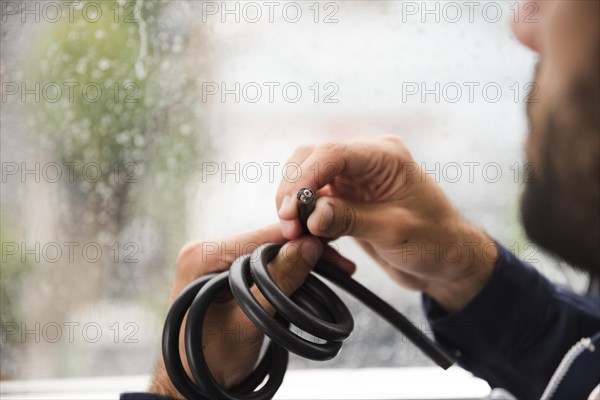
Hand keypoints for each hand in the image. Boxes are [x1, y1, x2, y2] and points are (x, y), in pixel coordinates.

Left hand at [149, 224, 354, 397]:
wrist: (194, 387)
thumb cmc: (208, 361)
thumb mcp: (247, 322)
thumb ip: (276, 282)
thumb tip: (308, 246)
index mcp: (201, 256)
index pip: (259, 236)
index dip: (298, 239)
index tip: (330, 246)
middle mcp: (207, 253)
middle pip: (267, 243)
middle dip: (304, 252)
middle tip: (340, 264)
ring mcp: (217, 264)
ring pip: (270, 255)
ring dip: (301, 264)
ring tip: (336, 270)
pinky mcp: (229, 277)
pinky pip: (265, 268)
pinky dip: (289, 274)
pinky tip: (314, 277)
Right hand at [277, 136, 497, 311]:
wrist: (446, 260)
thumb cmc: (435, 241)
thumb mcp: (394, 231)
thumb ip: (352, 220)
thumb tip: (312, 215)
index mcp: (384, 157)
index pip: (332, 153)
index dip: (305, 178)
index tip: (290, 209)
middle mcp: (365, 162)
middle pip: (311, 159)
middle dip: (293, 190)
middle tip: (288, 226)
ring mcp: (354, 180)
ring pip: (307, 179)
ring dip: (294, 205)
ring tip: (295, 235)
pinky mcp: (346, 200)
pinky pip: (313, 202)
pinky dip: (305, 219)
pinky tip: (308, 239)